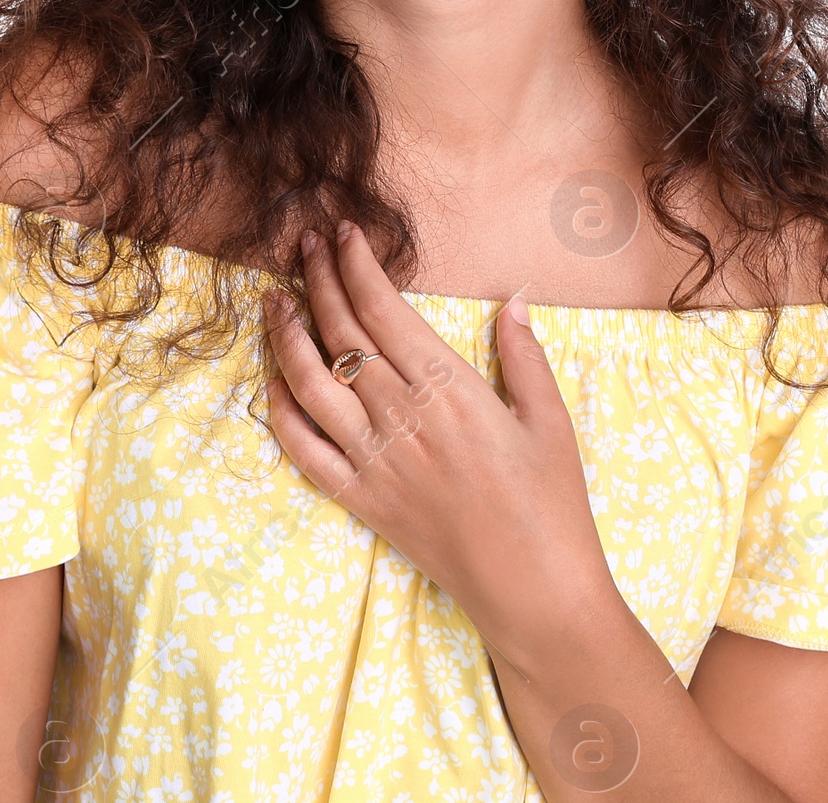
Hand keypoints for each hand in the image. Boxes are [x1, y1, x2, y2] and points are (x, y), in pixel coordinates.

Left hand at [263, 219, 615, 666]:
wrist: (536, 594)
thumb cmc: (553, 505)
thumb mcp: (550, 419)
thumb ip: (524, 354)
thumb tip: (513, 296)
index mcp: (448, 388)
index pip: (383, 309)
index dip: (356, 265)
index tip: (343, 233)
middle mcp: (401, 418)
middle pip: (341, 333)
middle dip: (318, 280)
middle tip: (305, 244)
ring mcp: (374, 461)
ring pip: (310, 383)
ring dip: (286, 335)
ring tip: (276, 298)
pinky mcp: (361, 500)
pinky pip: (304, 450)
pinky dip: (282, 411)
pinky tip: (274, 380)